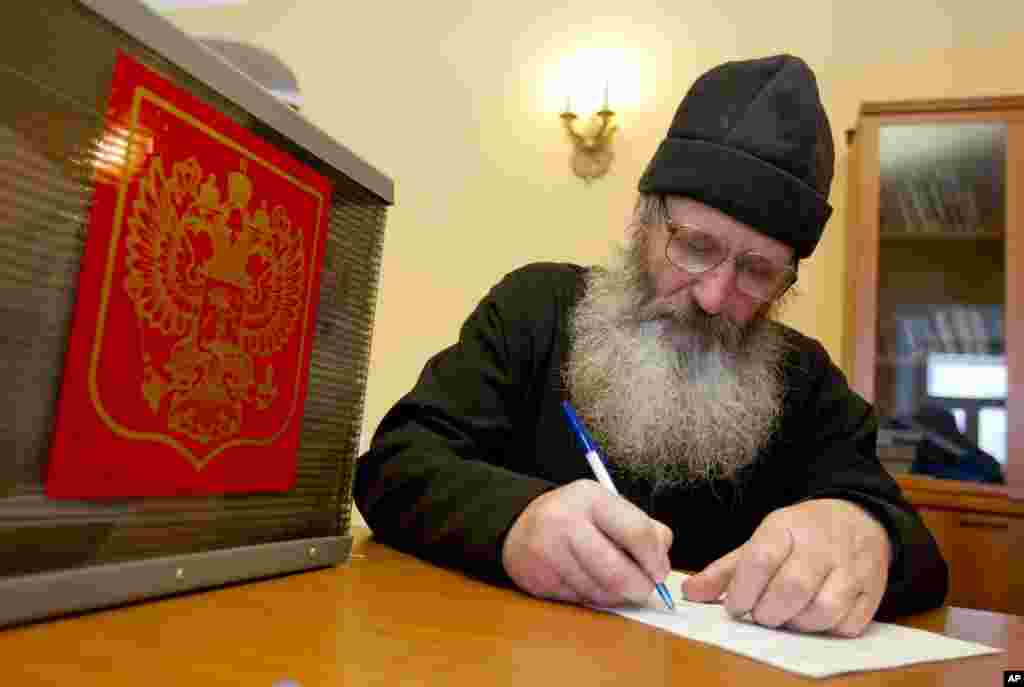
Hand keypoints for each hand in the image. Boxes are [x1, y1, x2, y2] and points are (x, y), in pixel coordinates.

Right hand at [501, 479, 672, 606]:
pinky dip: (595, 598)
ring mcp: (549, 553)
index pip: (636, 531)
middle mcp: (566, 522)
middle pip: (618, 572)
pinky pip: (582, 601)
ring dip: (617, 596)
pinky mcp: (539, 580)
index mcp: (590, 498)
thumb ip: (643, 527)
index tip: (659, 571)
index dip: (655, 559)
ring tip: (617, 583)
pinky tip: (591, 583)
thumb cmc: (575, 517)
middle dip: (640, 588)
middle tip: (646, 589)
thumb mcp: (607, 506)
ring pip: (601, 592)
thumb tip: (662, 560)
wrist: (519, 527)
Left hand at [681, 499, 891, 636]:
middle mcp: (821, 545)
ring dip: (798, 623)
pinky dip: (827, 629)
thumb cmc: (800, 535)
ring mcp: (851, 568)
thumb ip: (725, 570)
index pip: (760, 559)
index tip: (735, 605)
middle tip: (761, 614)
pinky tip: (814, 617)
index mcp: (786, 527)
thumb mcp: (761, 540)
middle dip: (769, 611)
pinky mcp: (872, 590)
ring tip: (787, 617)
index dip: (743, 589)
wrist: (858, 518)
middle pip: (792, 587)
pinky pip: (849, 623)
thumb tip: (689, 593)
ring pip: (824, 609)